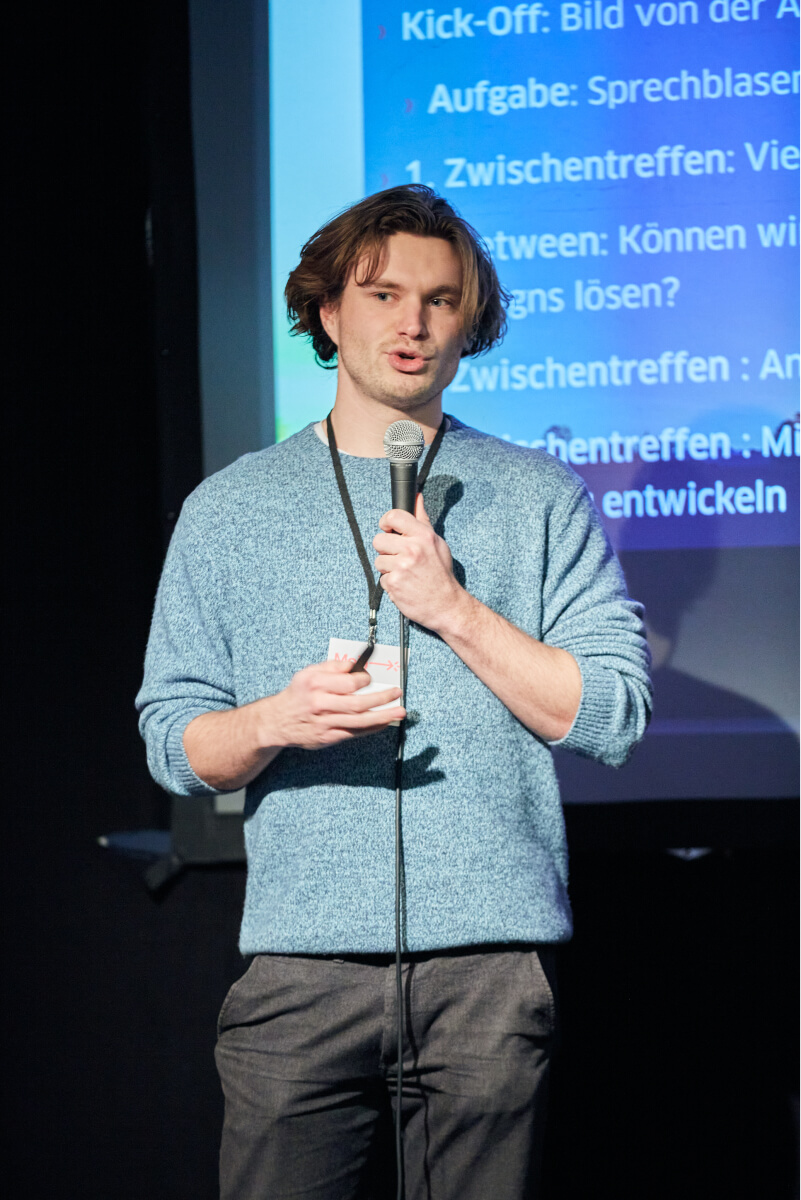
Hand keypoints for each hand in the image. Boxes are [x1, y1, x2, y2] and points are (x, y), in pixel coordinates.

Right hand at [266, 658, 404, 749]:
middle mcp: (320, 705)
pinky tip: (384, 722)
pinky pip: (354, 733)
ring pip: (359, 721)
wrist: (278, 722)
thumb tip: (355, 663)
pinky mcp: (328, 737)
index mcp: (315, 684)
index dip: (364, 680)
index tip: (371, 678)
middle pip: (357, 703)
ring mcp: (325, 723)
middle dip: (381, 698)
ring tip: (399, 711)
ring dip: (383, 716)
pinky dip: (371, 728)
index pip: (347, 682)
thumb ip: (332, 667)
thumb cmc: (297, 695)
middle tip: (396, 693)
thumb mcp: (308, 673)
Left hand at [372, 494, 463, 632]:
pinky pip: (382, 579)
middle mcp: (412, 549)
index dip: (386, 522)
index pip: (393, 516)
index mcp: (423, 536)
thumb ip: (422, 520)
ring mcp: (401, 567)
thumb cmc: (441, 573)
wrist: (446, 604)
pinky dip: (391, 583)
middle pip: (378, 540)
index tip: (387, 529)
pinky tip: (405, 585)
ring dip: (388, 568)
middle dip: (386, 550)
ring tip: (405, 573)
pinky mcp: (394, 583)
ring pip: (378, 561)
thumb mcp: (437, 543)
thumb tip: (417, 498)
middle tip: (400, 558)